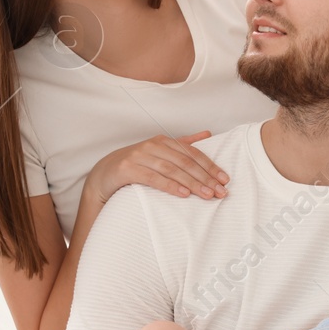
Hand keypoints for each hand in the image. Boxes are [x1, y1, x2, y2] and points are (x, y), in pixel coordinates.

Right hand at [89, 131, 228, 202]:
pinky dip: (170, 186)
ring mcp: (139, 156)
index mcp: (163, 141)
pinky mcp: (128, 169)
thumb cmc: (136, 165)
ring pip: (172, 170)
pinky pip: (153, 178)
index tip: (224, 180)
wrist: (103, 175)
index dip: (210, 166)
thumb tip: (208, 134)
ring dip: (192, 183)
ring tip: (206, 195)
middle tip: (220, 192)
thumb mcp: (160, 153)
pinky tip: (183, 194)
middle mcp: (153, 146)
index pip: (192, 154)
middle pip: (185, 162)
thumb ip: (183, 144)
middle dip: (205, 177)